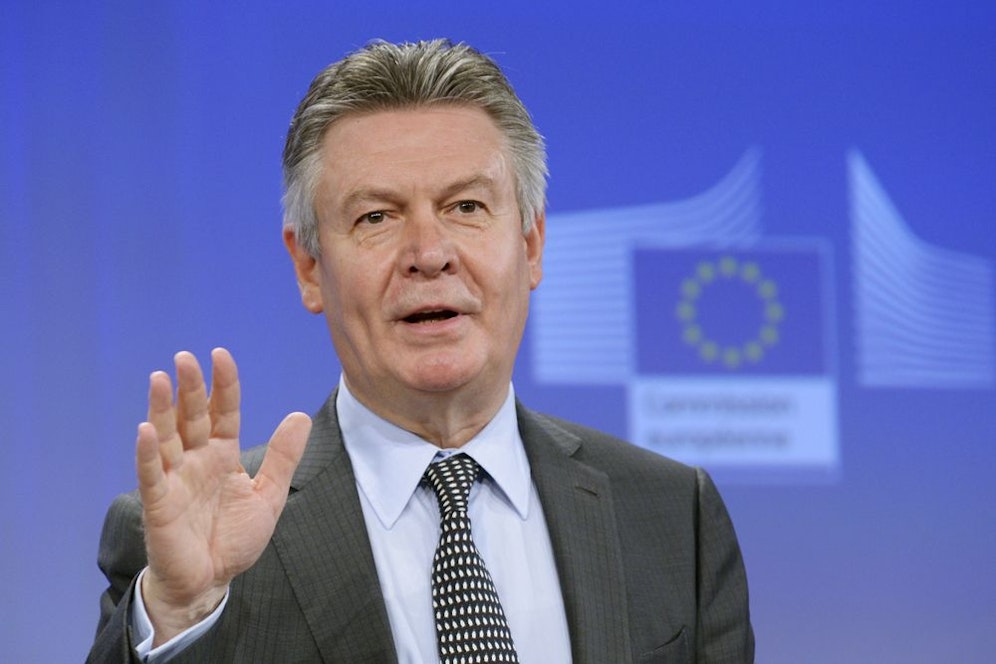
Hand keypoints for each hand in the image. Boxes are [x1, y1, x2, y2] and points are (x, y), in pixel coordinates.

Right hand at [135, 348, 310, 643]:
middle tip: (185, 358)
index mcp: (223, 455)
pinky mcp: (159, 503)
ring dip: (161, 409)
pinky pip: (152, 474)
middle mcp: (197, 460)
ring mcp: (176, 479)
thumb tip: (300, 415)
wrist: (211, 582)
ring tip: (159, 379)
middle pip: (192, 417)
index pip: (223, 412)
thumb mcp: (268, 495)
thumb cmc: (234, 539)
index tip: (220, 355)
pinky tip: (145, 430)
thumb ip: (282, 457)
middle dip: (190, 388)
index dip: (223, 385)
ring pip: (167, 437)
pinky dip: (148, 453)